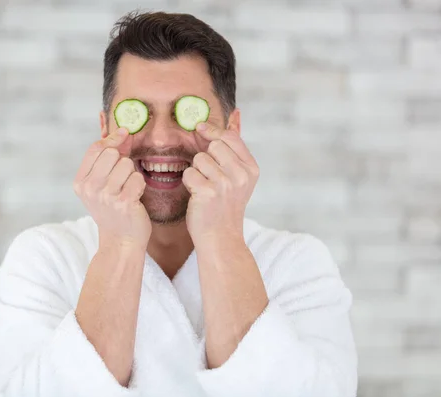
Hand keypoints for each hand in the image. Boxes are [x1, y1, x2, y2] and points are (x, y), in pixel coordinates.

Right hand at [73, 128, 150, 249]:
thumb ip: (109, 158)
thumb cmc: (113, 208)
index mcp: (80, 182)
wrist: (120, 240)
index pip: (95, 148)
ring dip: (132, 175)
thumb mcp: (101, 184)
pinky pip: (138, 178)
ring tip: (128, 190)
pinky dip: (140, 186)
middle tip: (123, 178)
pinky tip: (135, 198)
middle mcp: (90, 188)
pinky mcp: (123, 203)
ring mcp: (106, 196)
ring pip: (127, 164)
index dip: (113, 138)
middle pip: (112, 153)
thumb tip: (124, 131)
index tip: (125, 134)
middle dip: (123, 161)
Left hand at [182, 122, 258, 244]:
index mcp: (251, 169)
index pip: (230, 137)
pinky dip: (189, 183)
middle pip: (213, 146)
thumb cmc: (225, 205)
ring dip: (196, 172)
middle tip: (209, 178)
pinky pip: (189, 173)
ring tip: (204, 189)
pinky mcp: (208, 192)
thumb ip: (235, 146)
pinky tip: (197, 196)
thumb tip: (236, 114)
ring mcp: (225, 184)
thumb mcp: (238, 175)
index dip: (212, 130)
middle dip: (205, 158)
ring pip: (199, 159)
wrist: (221, 238)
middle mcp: (241, 175)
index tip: (199, 128)